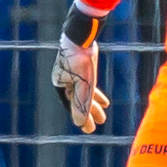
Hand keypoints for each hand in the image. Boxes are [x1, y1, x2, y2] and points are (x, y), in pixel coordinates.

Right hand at [51, 2, 110, 133]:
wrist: (81, 36)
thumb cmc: (80, 61)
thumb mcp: (83, 86)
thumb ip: (81, 105)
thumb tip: (79, 125)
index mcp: (60, 86)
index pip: (71, 107)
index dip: (81, 119)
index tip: (90, 130)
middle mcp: (64, 81)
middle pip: (78, 101)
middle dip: (89, 113)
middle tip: (98, 124)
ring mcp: (73, 75)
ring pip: (84, 93)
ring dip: (94, 104)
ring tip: (103, 114)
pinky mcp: (82, 68)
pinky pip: (88, 85)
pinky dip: (96, 93)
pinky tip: (105, 101)